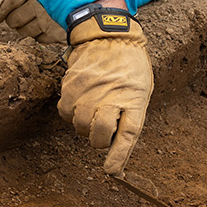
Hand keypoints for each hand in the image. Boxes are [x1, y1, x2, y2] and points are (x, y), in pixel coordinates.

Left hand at [0, 0, 66, 43]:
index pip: (7, 0)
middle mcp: (38, 5)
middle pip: (12, 19)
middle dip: (8, 19)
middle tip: (9, 16)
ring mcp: (46, 21)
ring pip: (23, 31)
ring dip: (22, 27)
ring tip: (28, 19)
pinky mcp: (54, 33)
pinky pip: (38, 38)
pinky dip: (37, 34)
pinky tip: (42, 24)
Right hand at [58, 13, 151, 173]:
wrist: (109, 35)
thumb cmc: (129, 66)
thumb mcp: (140, 89)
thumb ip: (130, 115)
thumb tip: (114, 144)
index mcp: (134, 99)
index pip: (128, 135)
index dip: (119, 156)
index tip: (111, 171)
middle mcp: (111, 96)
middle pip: (99, 136)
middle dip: (100, 140)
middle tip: (104, 128)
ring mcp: (89, 91)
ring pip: (80, 127)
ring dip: (85, 126)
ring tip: (93, 109)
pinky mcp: (71, 85)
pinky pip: (65, 112)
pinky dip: (71, 113)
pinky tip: (80, 102)